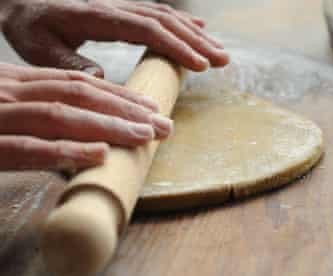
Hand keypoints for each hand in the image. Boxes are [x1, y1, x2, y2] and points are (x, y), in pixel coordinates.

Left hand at [0, 0, 228, 76]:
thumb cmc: (28, 25)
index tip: (200, 65)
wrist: (20, 0)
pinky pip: (158, 13)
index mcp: (99, 15)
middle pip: (165, 21)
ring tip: (220, 53)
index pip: (147, 29)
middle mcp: (116, 6)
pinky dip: (181, 22)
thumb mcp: (39, 47)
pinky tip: (198, 29)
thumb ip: (71, 62)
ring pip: (166, 16)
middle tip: (223, 60)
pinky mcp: (123, 10)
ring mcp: (121, 6)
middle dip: (197, 41)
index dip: (176, 46)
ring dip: (195, 34)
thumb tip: (104, 79)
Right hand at [0, 63, 172, 170]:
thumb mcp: (3, 103)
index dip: (118, 95)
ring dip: (109, 126)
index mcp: (18, 81)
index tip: (151, 106)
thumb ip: (37, 107)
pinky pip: (28, 148)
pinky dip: (66, 151)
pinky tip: (99, 154)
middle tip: (164, 125)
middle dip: (126, 110)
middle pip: (79, 95)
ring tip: (145, 136)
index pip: (77, 83)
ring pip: (61, 116)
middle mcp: (12, 92)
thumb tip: (84, 125)